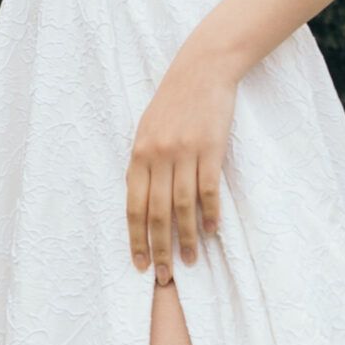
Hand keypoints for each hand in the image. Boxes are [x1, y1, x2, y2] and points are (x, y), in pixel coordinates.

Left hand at [126, 47, 237, 280]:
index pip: (133, 207)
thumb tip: (141, 201)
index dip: (135, 238)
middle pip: (157, 213)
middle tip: (162, 276)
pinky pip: (208, 189)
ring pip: (182, 207)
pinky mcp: (210, 148)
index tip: (138, 263)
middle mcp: (158, 156)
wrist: (202, 69)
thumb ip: (143, 164)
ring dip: (185, 238)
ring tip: (188, 261)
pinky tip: (211, 231)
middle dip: (158, 248)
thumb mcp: (147, 129)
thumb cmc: (173, 102)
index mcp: (138, 154)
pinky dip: (210, 213)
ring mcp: (185, 153)